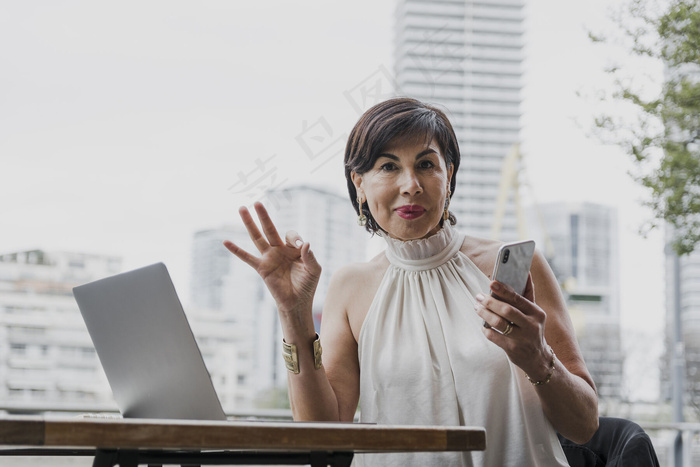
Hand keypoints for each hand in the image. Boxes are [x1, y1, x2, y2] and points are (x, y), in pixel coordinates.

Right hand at [223, 202, 321, 319]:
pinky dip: (236, 250)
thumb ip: (310, 256)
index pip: (291, 236)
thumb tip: (304, 243)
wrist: (297, 303)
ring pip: (257, 238)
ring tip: (241, 209)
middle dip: (264, 216)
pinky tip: (226, 242)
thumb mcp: (314, 269)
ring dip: (249, 224)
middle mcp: (279, 250)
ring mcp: (269, 258)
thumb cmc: (307, 286)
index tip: (299, 245)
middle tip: (257, 202)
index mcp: (293, 249)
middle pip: (270, 229)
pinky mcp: (262, 268)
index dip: (294, 238)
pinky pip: (247, 258)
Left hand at [473, 274, 551, 380]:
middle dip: (490, 302)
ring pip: (498, 323)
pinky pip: (493, 336)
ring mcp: (522, 338)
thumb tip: (525, 272)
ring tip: (477, 307)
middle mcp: (531, 325)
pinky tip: (483, 325)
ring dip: (484, 313)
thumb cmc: (531, 328)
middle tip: (478, 296)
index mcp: (537, 313)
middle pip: (507, 310)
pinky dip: (485, 329)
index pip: (518, 298)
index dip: (503, 290)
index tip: (490, 283)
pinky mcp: (512, 349)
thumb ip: (528, 293)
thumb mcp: (534, 312)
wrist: (537, 358)